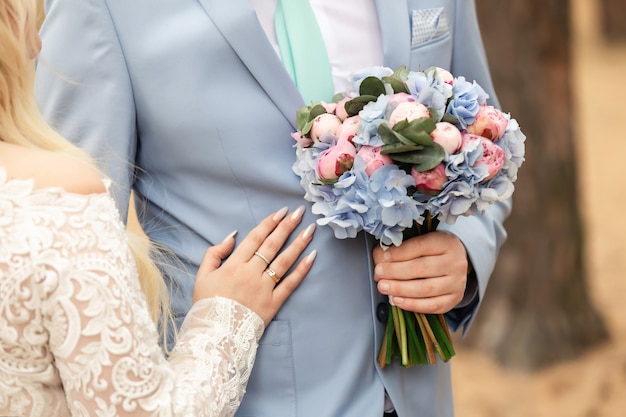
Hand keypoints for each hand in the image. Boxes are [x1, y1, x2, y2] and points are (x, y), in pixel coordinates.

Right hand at [193, 206, 316, 325]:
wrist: (215, 334)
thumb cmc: (207, 304)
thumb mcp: (203, 275)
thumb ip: (215, 253)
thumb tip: (232, 236)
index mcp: (234, 264)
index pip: (255, 238)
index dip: (269, 223)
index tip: (281, 212)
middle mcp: (251, 273)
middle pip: (272, 245)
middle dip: (287, 226)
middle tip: (300, 212)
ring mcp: (264, 287)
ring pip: (284, 261)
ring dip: (298, 243)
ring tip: (310, 229)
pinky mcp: (273, 302)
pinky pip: (290, 284)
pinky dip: (302, 270)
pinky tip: (312, 256)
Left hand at [372, 231, 467, 313]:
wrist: (455, 263)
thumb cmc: (433, 251)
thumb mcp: (421, 241)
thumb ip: (400, 247)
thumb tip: (381, 256)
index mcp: (446, 243)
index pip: (421, 246)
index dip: (400, 252)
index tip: (384, 256)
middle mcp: (455, 262)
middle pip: (422, 268)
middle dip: (396, 272)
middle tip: (379, 273)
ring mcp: (457, 282)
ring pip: (426, 288)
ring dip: (401, 289)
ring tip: (384, 287)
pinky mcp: (454, 299)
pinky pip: (432, 306)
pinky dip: (412, 305)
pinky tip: (397, 300)